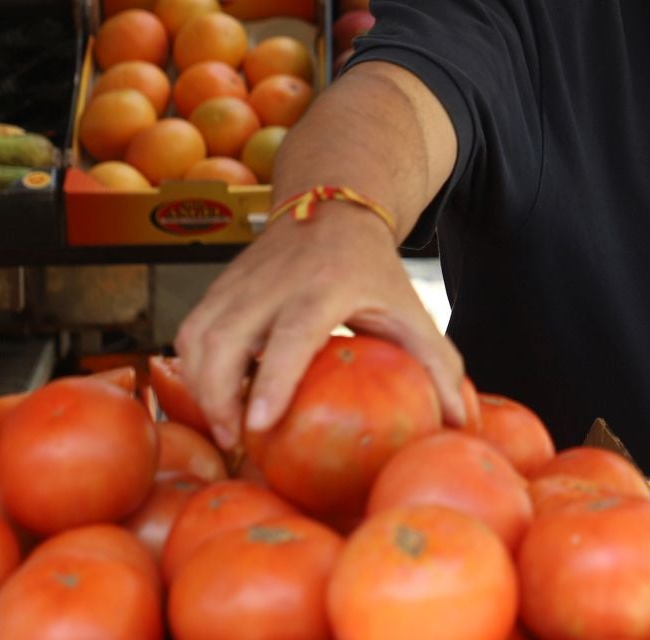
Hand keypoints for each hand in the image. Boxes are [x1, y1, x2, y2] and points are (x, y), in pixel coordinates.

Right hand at [175, 203, 467, 450]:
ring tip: (224, 429)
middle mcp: (272, 283)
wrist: (331, 206)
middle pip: (224, 340)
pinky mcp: (216, 288)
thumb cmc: (372, 269)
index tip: (258, 425)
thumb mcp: (411, 307)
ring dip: (199, 389)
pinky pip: (188, 333)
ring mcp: (238, 283)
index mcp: (323, 286)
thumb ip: (437, 362)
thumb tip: (461, 421)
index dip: (272, 380)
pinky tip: (213, 397)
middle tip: (236, 442)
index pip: (290, 336)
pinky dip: (191, 369)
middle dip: (217, 396)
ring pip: (196, 338)